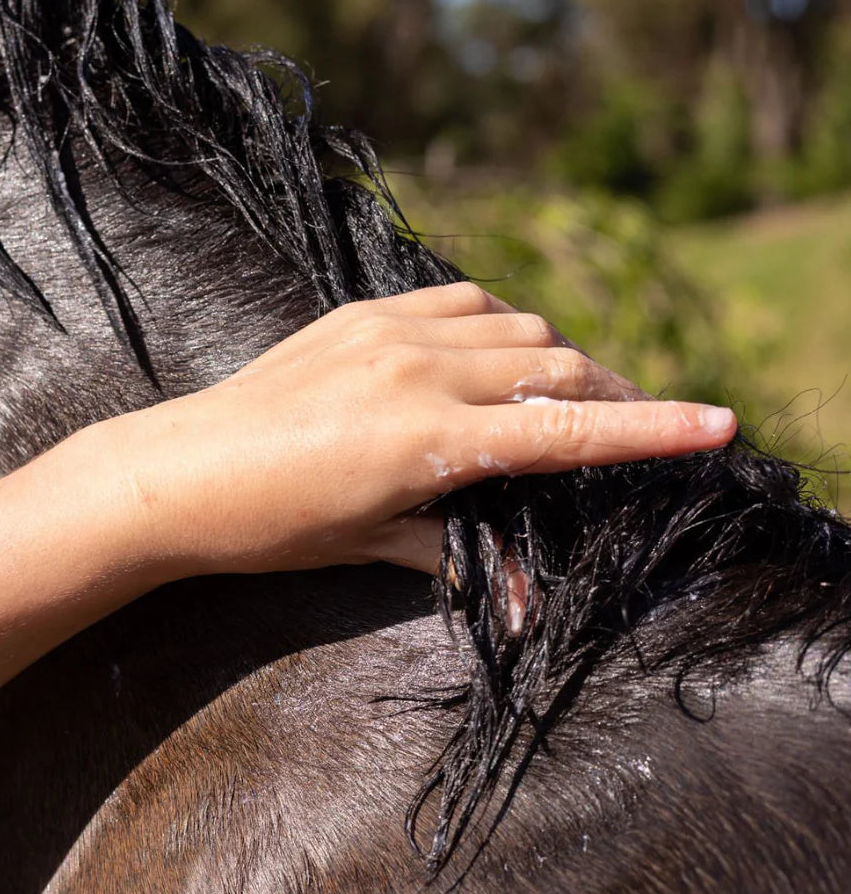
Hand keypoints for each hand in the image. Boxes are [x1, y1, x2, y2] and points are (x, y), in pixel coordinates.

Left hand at [106, 282, 736, 581]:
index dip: (651, 428)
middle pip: (555, 363)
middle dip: (611, 389)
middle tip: (634, 419)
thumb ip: (461, 551)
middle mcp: (418, 368)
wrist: (175, 472)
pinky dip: (495, 323)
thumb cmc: (270, 527)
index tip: (718, 423)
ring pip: (513, 323)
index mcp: (426, 437)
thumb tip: (528, 594)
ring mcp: (388, 329)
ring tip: (558, 392)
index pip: (566, 427)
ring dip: (553, 355)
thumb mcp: (373, 545)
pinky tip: (488, 354)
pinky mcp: (360, 311)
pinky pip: (457, 299)